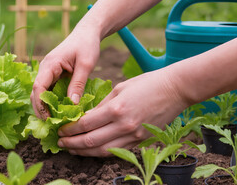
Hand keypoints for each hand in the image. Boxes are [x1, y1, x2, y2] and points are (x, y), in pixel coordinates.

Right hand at [31, 26, 100, 119]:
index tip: (49, 118)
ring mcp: (48, 72)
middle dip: (40, 109)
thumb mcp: (86, 64)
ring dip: (45, 107)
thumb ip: (78, 83)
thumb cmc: (87, 45)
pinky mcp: (53, 75)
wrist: (87, 32)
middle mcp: (45, 68)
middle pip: (36, 92)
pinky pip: (49, 90)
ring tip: (55, 122)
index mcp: (50, 64)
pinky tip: (59, 112)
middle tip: (51, 125)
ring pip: (41, 93)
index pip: (38, 86)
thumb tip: (72, 104)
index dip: (41, 104)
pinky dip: (52, 102)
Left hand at [56, 68, 189, 156]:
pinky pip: (117, 151)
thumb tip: (85, 118)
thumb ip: (101, 105)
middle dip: (72, 144)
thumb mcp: (120, 88)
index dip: (70, 129)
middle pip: (91, 141)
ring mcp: (133, 136)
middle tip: (60, 142)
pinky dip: (101, 152)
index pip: (86, 124)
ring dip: (84, 152)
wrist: (176, 90)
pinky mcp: (141, 141)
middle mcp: (124, 126)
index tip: (60, 130)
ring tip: (72, 149)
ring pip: (103, 151)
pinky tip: (91, 150)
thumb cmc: (147, 83)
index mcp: (116, 109)